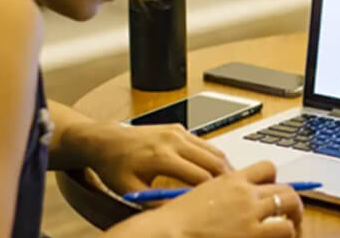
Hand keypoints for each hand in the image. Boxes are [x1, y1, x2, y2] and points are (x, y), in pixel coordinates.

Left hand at [67, 122, 232, 194]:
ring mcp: (177, 132)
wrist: (106, 140)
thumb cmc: (115, 165)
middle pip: (213, 161)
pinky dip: (213, 156)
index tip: (218, 203)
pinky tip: (214, 169)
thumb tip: (179, 211)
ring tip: (228, 183)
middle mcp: (173, 140)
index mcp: (161, 156)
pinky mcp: (179, 128)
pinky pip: (204, 143)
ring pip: (213, 150)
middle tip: (233, 193)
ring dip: (223, 166)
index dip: (212, 192)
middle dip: (225, 178)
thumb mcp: (131, 190)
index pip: (199, 176)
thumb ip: (156, 201)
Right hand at [146, 161, 303, 237]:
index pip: (266, 168)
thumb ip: (222, 195)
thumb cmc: (174, 222)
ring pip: (291, 207)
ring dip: (294, 220)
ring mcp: (251, 214)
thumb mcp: (200, 196)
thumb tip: (234, 206)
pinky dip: (287, 234)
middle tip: (290, 216)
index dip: (273, 181)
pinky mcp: (254, 235)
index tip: (271, 193)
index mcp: (231, 181)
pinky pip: (284, 230)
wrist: (166, 233)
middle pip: (285, 189)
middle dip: (291, 203)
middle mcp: (245, 194)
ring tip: (292, 231)